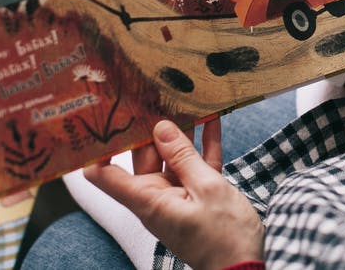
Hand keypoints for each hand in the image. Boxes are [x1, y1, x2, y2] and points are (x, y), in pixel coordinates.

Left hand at [84, 117, 263, 269]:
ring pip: (173, 156)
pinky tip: (212, 119)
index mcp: (148, 200)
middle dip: (148, 127)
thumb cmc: (225, 237)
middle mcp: (156, 196)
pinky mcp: (199, 196)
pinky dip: (203, 145)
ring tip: (186, 99)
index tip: (101, 121)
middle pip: (142, 156)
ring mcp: (178, 195)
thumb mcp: (207, 188)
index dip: (96, 150)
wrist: (248, 267)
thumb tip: (160, 127)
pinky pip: (196, 165)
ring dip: (182, 132)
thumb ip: (183, 156)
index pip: (104, 175)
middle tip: (154, 92)